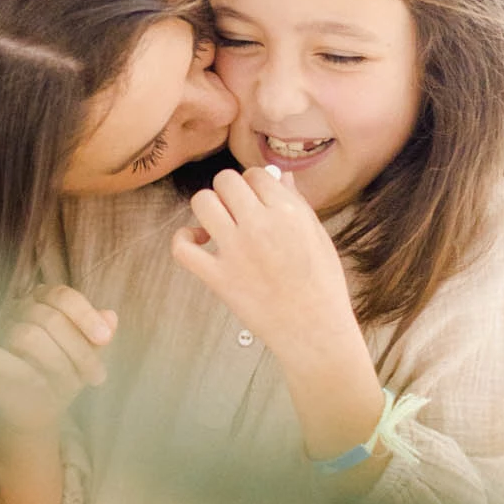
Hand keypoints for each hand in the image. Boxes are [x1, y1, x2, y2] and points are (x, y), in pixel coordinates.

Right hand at [0, 284, 114, 437]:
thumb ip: (98, 334)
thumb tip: (111, 317)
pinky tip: (48, 390)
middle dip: (79, 350)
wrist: (36, 408)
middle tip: (98, 376)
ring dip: (59, 364)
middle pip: (50, 319)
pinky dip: (32, 376)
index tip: (105, 340)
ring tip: (75, 386)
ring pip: (29, 336)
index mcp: (43, 300)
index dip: (85, 316)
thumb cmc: (63, 372)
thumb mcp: (87, 353)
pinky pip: (7, 359)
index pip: (63, 296)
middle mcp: (18, 310)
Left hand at [170, 165, 353, 359]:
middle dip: (229, 190)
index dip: (254, 184)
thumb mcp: (318, 236)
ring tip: (217, 224)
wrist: (314, 330)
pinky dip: (183, 239)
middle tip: (236, 210)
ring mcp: (235, 251)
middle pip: (225, 181)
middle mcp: (259, 225)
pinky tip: (198, 242)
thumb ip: (297, 202)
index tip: (256, 200)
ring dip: (208, 208)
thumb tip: (280, 176)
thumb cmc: (322, 284)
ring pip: (202, 202)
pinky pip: (182, 248)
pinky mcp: (217, 277)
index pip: (256, 174)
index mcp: (287, 212)